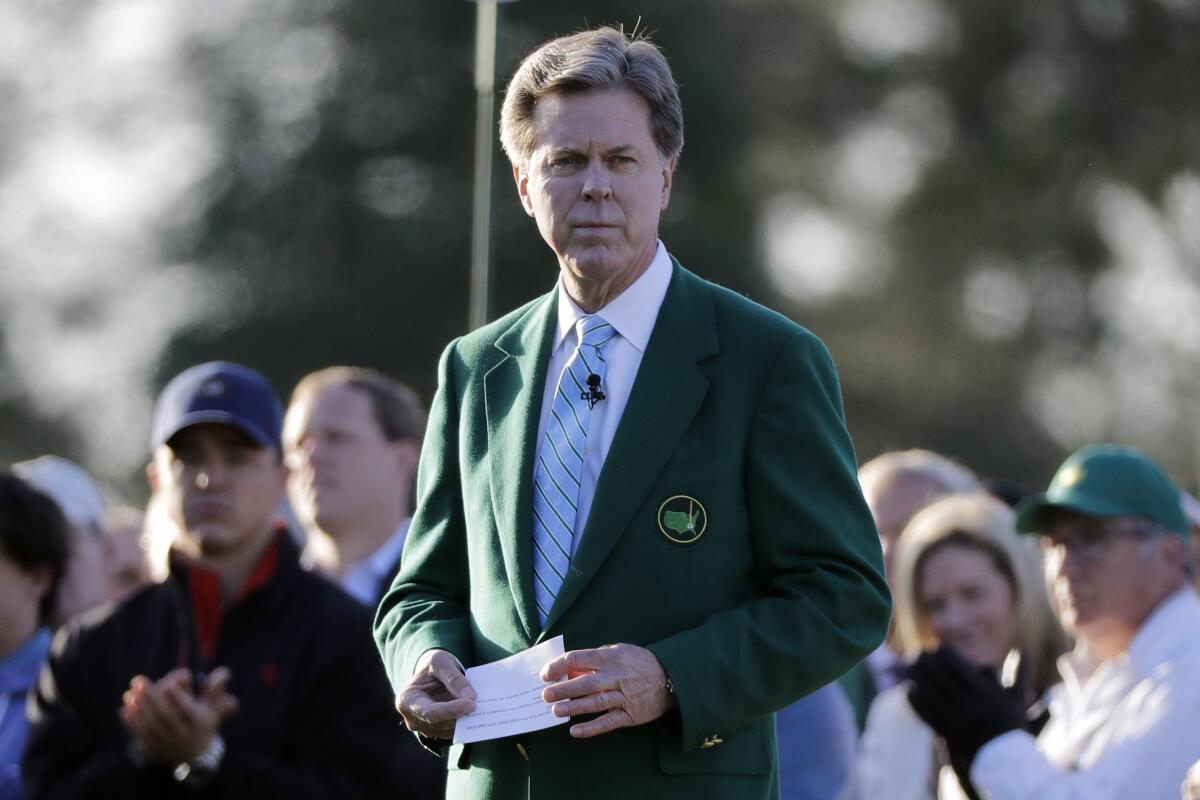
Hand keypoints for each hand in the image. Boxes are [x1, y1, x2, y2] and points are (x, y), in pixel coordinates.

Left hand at [120, 667, 238, 763]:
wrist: (195, 754)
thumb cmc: (203, 720)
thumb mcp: (214, 705)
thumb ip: (216, 688)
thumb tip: (223, 673)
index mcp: (200, 722)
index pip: (188, 710)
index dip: (178, 697)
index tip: (167, 683)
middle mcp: (184, 735)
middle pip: (165, 716)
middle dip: (151, 697)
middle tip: (138, 680)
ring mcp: (167, 744)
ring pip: (151, 726)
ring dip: (138, 708)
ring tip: (129, 693)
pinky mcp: (154, 750)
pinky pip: (141, 736)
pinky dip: (131, 723)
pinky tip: (124, 709)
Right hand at [396, 649, 476, 739]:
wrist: (432, 673)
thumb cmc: (432, 665)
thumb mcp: (440, 662)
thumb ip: (453, 678)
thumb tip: (470, 697)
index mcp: (407, 701)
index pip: (430, 712)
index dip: (451, 711)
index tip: (472, 704)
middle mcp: (413, 719)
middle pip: (441, 724)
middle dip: (462, 715)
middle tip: (482, 704)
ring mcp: (425, 728)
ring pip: (449, 729)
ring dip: (466, 719)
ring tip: (483, 706)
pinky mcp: (439, 730)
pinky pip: (455, 730)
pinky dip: (467, 722)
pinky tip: (478, 711)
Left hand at [540, 644, 675, 737]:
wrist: (672, 679)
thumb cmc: (640, 663)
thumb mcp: (620, 651)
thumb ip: (596, 658)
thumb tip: (570, 669)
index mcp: (612, 657)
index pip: (580, 659)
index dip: (560, 666)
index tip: (546, 674)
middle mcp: (617, 676)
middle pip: (585, 683)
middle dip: (563, 689)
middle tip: (545, 695)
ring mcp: (624, 697)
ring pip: (594, 703)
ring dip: (573, 707)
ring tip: (556, 711)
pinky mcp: (630, 715)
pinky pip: (608, 722)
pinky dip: (591, 728)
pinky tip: (575, 731)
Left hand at [907, 646, 1026, 771]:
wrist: (1006, 762)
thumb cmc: (1012, 727)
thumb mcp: (1018, 699)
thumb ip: (1020, 674)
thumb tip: (1022, 651)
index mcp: (987, 695)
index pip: (961, 669)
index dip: (947, 655)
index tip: (940, 646)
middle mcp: (970, 706)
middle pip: (942, 679)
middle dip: (928, 663)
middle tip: (920, 652)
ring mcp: (957, 720)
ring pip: (931, 694)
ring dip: (918, 678)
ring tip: (910, 666)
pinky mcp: (947, 732)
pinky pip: (927, 714)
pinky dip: (916, 701)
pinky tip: (910, 691)